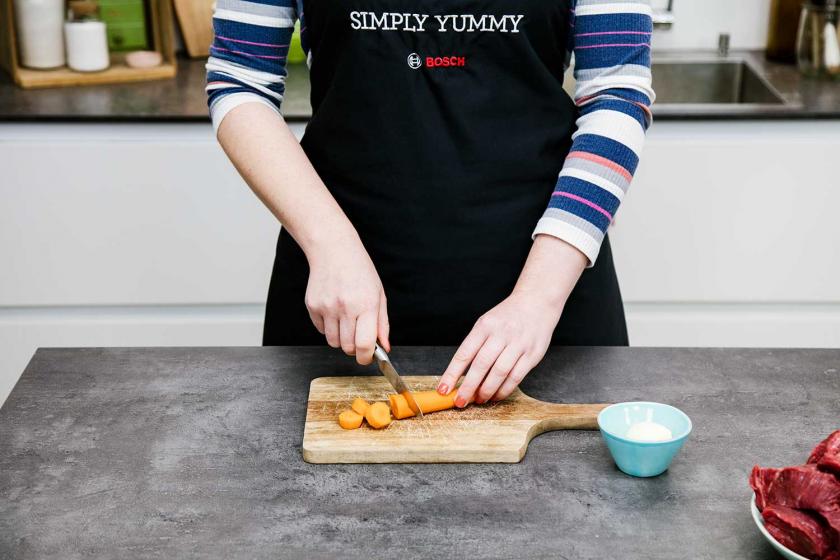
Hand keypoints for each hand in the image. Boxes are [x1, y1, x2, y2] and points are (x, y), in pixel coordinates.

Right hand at [305, 237, 389, 364]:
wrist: (333, 250)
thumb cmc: (360, 270)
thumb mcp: (378, 294)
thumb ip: (382, 324)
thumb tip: (384, 348)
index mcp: (366, 304)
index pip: (365, 344)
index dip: (366, 357)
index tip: (367, 357)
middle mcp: (345, 307)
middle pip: (347, 347)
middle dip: (354, 348)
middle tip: (358, 336)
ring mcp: (326, 307)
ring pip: (333, 342)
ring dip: (341, 338)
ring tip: (346, 320)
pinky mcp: (312, 306)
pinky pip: (321, 330)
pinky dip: (329, 327)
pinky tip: (334, 310)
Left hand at [437, 234, 587, 404]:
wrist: (536, 302)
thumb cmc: (506, 317)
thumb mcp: (486, 323)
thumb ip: (475, 347)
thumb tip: (460, 376)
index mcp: (484, 326)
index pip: (464, 353)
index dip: (452, 374)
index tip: (443, 389)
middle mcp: (501, 334)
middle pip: (481, 365)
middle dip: (468, 387)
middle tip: (460, 401)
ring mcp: (518, 343)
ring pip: (500, 372)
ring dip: (487, 390)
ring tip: (479, 400)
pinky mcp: (533, 354)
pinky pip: (516, 376)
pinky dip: (504, 390)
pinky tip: (496, 396)